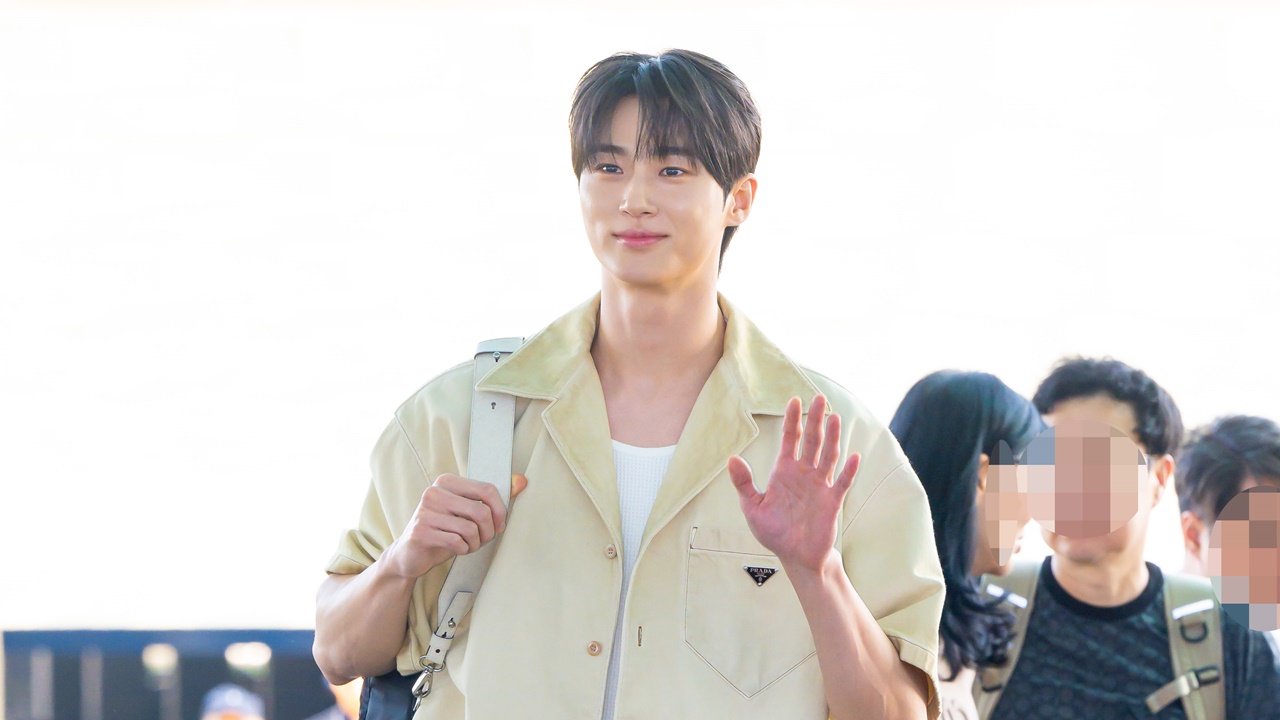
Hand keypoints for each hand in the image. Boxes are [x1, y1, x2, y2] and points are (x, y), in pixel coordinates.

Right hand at [384, 473, 527, 578]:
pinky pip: (456, 541)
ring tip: (470, 545)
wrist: (410, 554)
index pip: (487, 489)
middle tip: (484, 539)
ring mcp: (425, 511)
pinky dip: (463, 549)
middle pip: (481, 511)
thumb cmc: (444, 530)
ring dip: (476, 543)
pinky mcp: (420, 531)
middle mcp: (434, 492)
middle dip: (489, 531)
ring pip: (470, 528)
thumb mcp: (468, 511)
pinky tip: (458, 549)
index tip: (499, 525)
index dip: (500, 510)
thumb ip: (492, 497)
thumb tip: (522, 481)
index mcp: (447, 481)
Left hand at [728, 395, 859, 572]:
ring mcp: (820, 485)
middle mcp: (804, 473)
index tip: (795, 400)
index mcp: (784, 471)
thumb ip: (743, 483)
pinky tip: (854, 456)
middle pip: (812, 440)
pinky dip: (848, 470)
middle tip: (819, 397)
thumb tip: (732, 458)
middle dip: (815, 419)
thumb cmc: (773, 531)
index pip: (790, 439)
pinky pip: (842, 482)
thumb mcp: (752, 508)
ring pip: (828, 455)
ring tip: (835, 417)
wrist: (795, 556)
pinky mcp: (832, 501)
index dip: (792, 420)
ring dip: (832, 437)